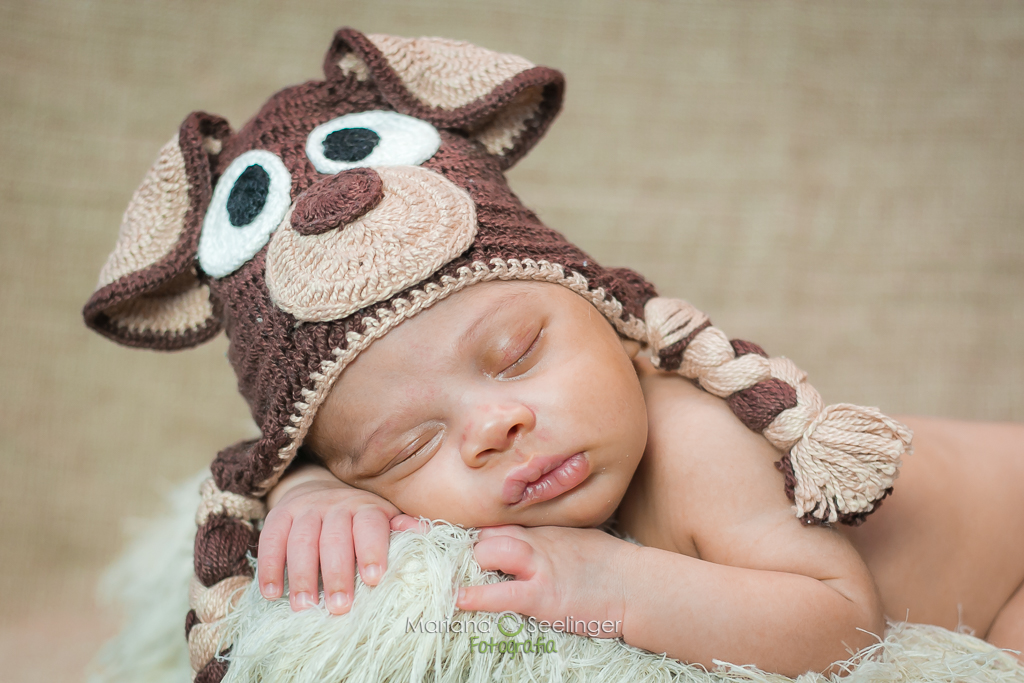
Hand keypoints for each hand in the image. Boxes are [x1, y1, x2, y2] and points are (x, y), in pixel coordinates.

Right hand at [257, 473, 424, 613]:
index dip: (372, 550)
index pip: (370, 526)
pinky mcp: (279, 516)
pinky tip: (271, 593)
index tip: (373, 579)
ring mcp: (305, 510)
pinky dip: (269, 566)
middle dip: (337, 574)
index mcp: (367, 508)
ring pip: (302, 541)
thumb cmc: (361, 520)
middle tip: (339, 607)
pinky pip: (270, 539)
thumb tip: (428, 535)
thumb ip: (403, 530)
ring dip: (301, 575)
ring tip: (304, 607)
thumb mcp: (385, 520)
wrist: (321, 490)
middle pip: (335, 538)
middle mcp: (336, 505)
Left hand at [456, 525, 636, 637]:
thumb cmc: (609, 566)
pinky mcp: (544, 595)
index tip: (423, 527)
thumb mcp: (573, 540)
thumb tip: (519, 543)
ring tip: (452, 579)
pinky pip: (503, 592)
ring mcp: (539, 566)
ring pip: (489, 551)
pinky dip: (478, 596)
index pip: (492, 521)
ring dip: (470, 564)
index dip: (462, 529)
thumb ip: (544, 538)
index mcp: (540, 529)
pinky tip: (459, 599)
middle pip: (483, 532)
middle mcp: (535, 541)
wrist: (638, 585)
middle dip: (459, 546)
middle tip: (438, 558)